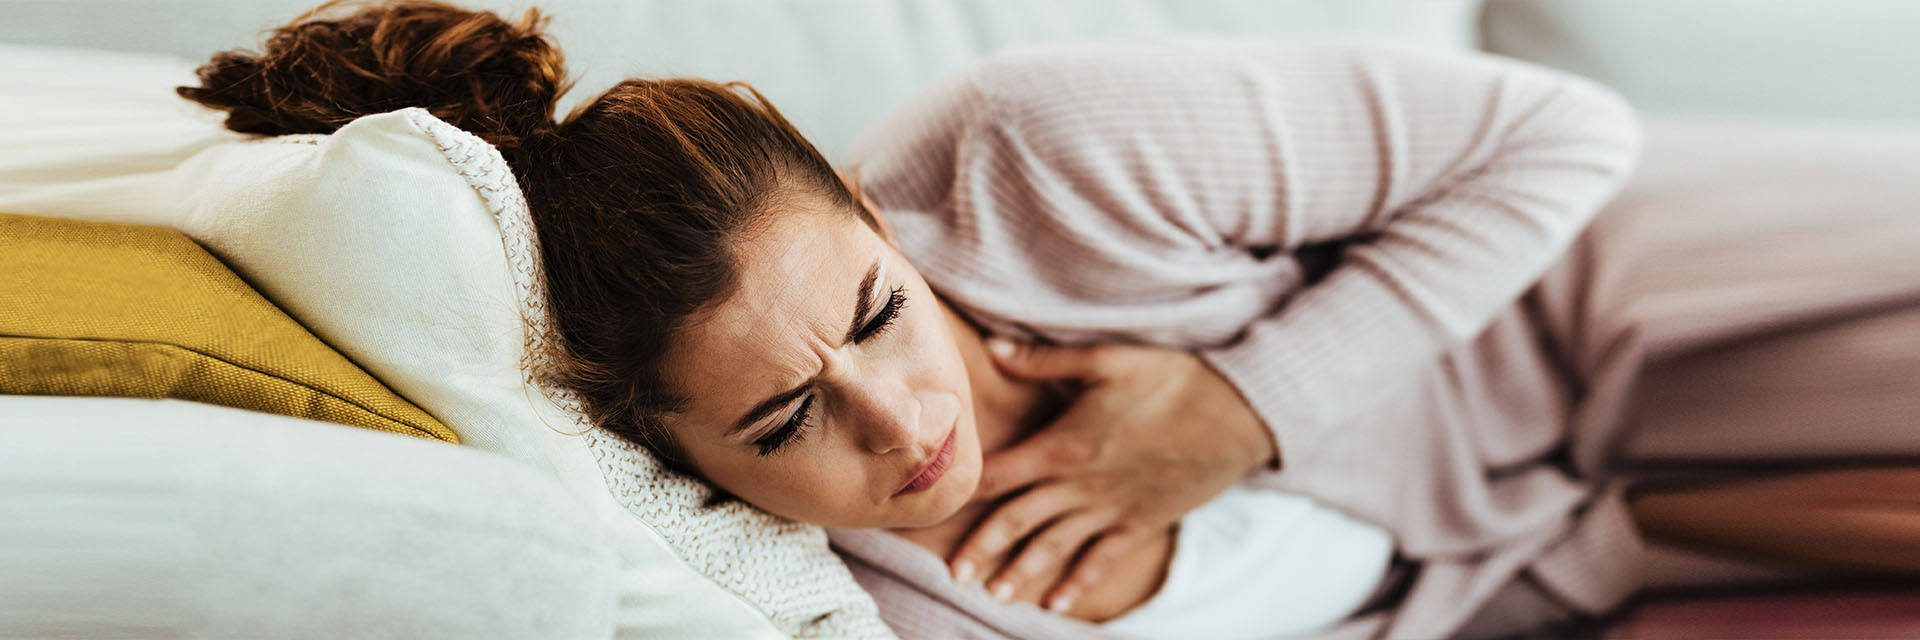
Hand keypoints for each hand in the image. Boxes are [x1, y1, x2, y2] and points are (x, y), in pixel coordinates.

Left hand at [950, 338, 1277, 613]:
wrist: (1241, 413)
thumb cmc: (1174, 380)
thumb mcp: (1109, 359)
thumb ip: (1046, 361)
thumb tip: (994, 348)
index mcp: (1065, 445)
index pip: (1000, 474)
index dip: (964, 490)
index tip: (934, 506)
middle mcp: (1083, 485)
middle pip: (1020, 521)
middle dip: (984, 547)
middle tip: (954, 574)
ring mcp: (1113, 508)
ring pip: (1056, 547)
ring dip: (1023, 572)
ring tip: (994, 594)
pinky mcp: (1142, 522)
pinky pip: (1103, 560)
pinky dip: (1080, 584)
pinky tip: (1058, 604)